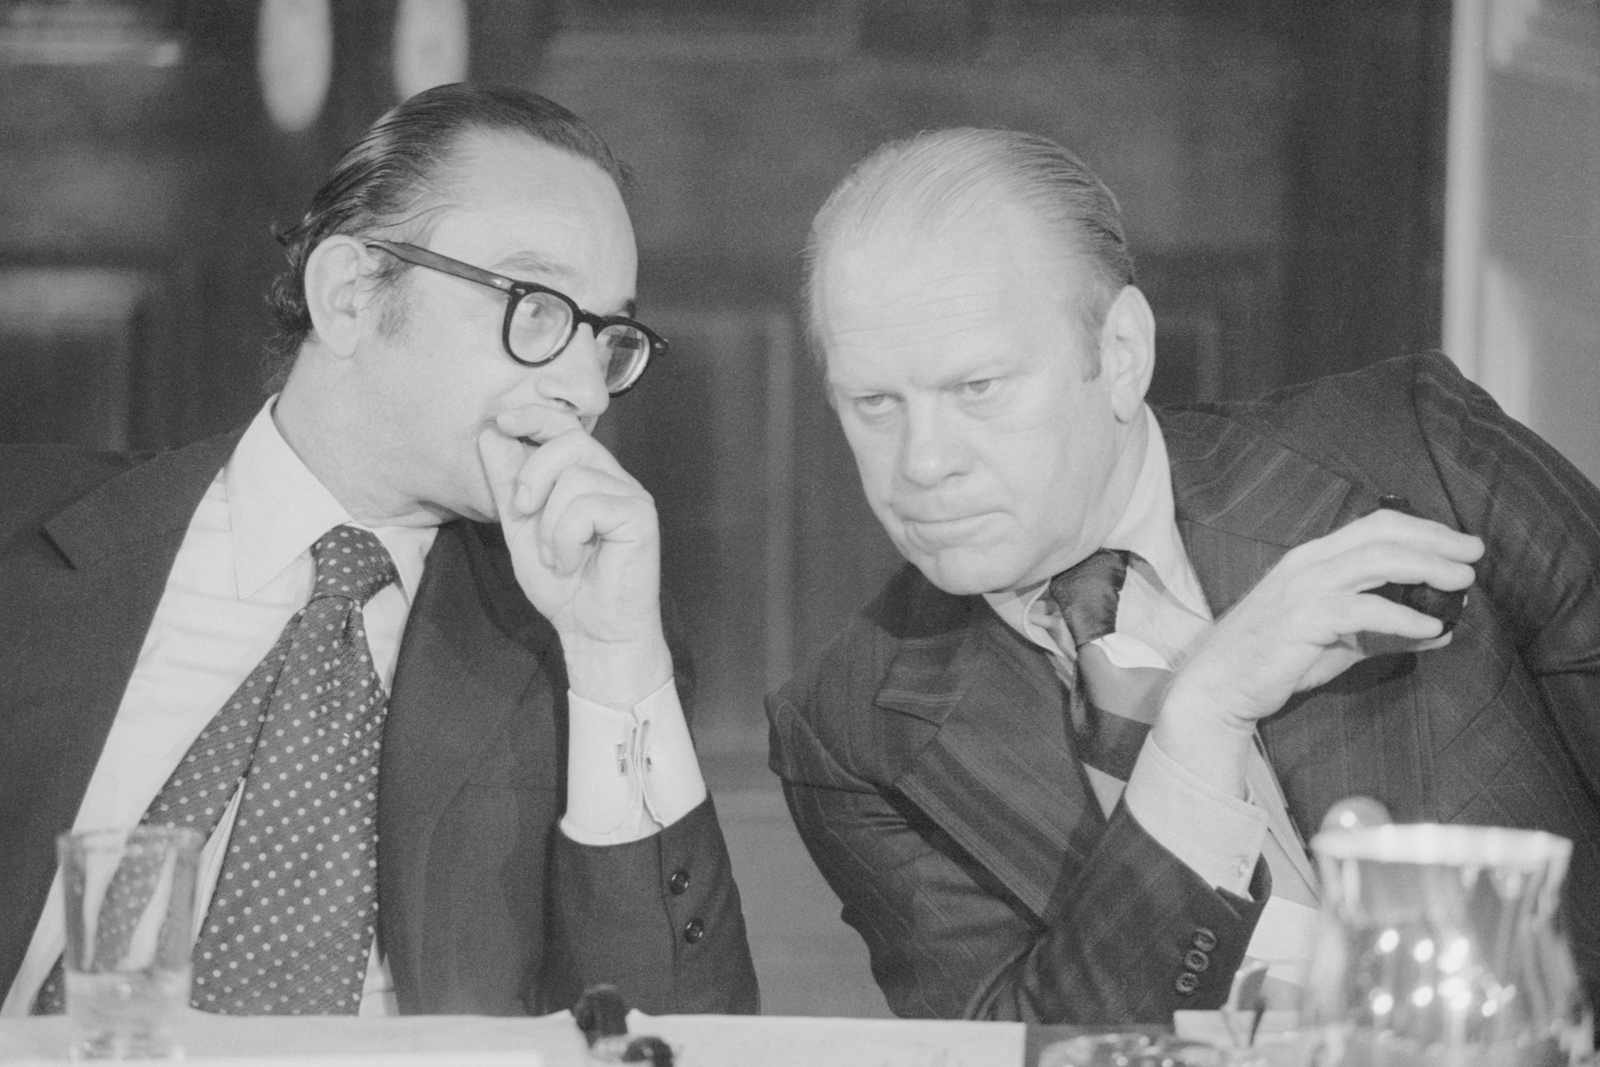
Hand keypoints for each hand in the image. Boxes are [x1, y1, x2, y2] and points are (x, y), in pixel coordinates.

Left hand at [477, 408, 672, 707]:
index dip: (535, 416)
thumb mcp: (522, 529)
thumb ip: (509, 484)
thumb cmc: (564, 585)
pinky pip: (588, 506)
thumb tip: (491, 434)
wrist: (592, 631)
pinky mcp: (640, 516)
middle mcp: (614, 479)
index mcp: (588, 476)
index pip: (565, 428)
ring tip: (556, 555)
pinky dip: (566, 538)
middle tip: (522, 513)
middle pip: (570, 442)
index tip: (503, 421)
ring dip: (549, 524)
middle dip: (532, 474)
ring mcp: (631, 495)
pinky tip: (571, 562)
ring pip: (575, 477)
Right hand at [1155, 508, 1482, 791]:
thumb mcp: (1339, 641)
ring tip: (1461, 584)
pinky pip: (1363, 611)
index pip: (1376, 525)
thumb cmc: (1276, 660)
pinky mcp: (1303, 619)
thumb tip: (1440, 630)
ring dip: (1426, 568)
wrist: (1220, 683)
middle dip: (1435, 540)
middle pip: (1382, 534)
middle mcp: (1309, 562)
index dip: (1424, 529)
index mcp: (1314, 558)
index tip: (1460, 545)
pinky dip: (1402, 618)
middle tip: (1474, 555)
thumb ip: (1385, 632)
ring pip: (1375, 561)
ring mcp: (1304, 588)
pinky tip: (1430, 628)